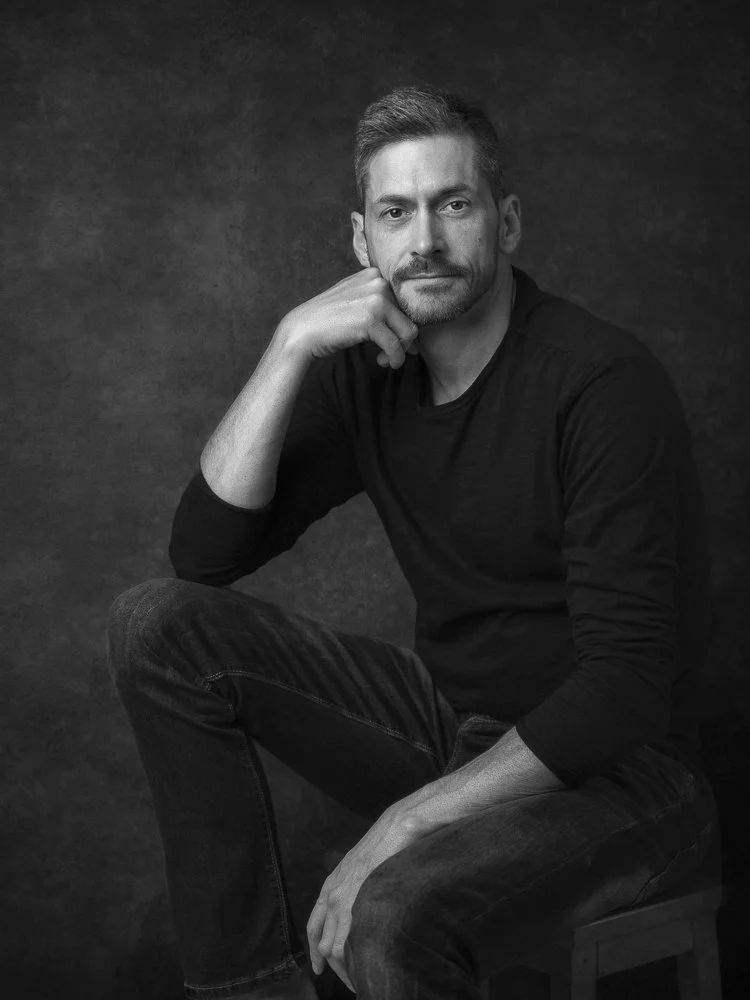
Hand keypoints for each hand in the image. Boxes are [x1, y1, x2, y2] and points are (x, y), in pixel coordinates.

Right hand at [278, 267, 418, 369]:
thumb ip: (380, 304)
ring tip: (387, 360)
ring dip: (401, 351)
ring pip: (408, 332)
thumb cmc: (329, 322)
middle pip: (409, 316)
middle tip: (388, 354)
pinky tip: (383, 362)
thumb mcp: (355, 300)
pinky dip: (394, 359)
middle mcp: (377, 282)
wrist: (302, 332)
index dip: (401, 324)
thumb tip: (413, 329)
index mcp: (374, 275)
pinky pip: (396, 346)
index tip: (394, 340)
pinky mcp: (371, 321)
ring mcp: (375, 300)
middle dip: (403, 340)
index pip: (404, 302)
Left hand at [306, 809, 432, 991]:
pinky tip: (365, 969)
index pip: (314, 924)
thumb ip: (357, 885)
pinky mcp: (358, 904)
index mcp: (332, 884)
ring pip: (333, 948)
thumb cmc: (386, 843)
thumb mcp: (362, 866)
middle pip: (322, 941)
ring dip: (344, 969)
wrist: (396, 828)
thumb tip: (362, 902)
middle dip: (332, 965)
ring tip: (359, 980)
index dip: (314, 949)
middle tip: (348, 979)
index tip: (318, 967)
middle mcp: (332, 894)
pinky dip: (353, 962)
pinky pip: (347, 944)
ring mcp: (344, 900)